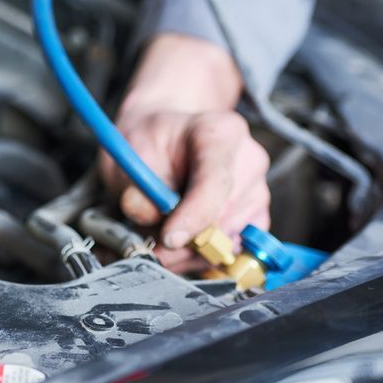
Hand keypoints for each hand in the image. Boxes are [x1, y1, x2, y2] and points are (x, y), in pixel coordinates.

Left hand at [99, 34, 270, 270]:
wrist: (163, 128)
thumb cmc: (144, 136)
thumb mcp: (126, 152)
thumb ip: (133, 182)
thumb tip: (145, 215)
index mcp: (219, 132)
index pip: (215, 182)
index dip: (192, 216)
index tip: (166, 235)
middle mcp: (248, 157)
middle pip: (227, 217)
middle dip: (185, 241)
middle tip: (148, 244)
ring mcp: (256, 186)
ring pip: (235, 238)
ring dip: (195, 251)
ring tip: (160, 239)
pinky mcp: (255, 211)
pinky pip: (240, 246)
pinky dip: (209, 254)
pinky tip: (183, 242)